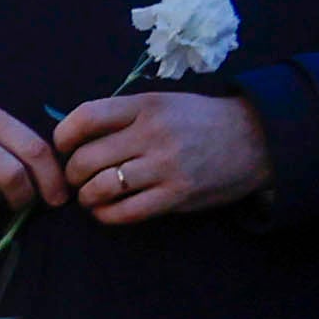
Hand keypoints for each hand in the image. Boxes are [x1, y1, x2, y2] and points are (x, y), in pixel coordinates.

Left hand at [54, 86, 271, 225]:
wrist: (255, 139)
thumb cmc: (199, 121)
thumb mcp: (164, 103)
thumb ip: (124, 116)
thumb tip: (74, 138)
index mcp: (146, 106)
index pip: (86, 117)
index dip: (63, 136)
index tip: (64, 147)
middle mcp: (153, 134)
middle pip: (85, 159)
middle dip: (72, 174)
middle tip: (78, 178)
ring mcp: (165, 166)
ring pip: (100, 188)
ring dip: (87, 197)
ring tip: (92, 195)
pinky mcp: (176, 196)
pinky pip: (124, 213)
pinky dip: (106, 215)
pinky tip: (107, 210)